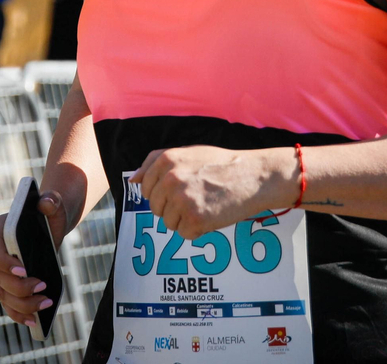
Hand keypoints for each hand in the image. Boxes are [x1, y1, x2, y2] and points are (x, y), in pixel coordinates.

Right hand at [0, 191, 68, 329]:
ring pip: (3, 294)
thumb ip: (51, 201)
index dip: (5, 262)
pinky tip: (33, 322)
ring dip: (22, 304)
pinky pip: (8, 304)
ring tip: (45, 305)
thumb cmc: (49, 213)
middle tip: (43, 288)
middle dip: (19, 287)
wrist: (50, 224)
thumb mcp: (53, 204)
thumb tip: (47, 203)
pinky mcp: (5, 286)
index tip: (23, 271)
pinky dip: (18, 315)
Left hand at [131, 145, 293, 238]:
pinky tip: (212, 214)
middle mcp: (170, 179)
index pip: (145, 187)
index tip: (181, 189)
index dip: (163, 192)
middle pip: (155, 208)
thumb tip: (132, 180)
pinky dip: (198, 230)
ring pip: (169, 223)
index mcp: (166, 160)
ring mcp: (181, 200)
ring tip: (207, 204)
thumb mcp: (189, 153)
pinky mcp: (194, 219)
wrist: (253, 176)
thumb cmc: (222, 164)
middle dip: (173, 207)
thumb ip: (156, 162)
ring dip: (185, 219)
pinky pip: (185, 234)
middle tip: (198, 197)